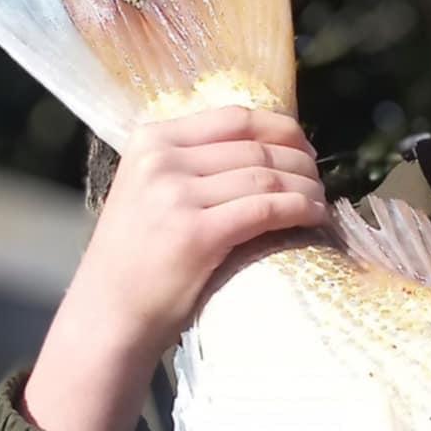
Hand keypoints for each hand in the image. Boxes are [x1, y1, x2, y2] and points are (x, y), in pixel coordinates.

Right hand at [22, 106, 326, 430]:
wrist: (109, 313)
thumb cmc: (136, 261)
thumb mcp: (149, 193)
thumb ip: (189, 168)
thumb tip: (258, 155)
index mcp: (151, 140)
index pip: (233, 117)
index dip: (280, 128)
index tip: (304, 148)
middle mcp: (162, 160)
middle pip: (255, 146)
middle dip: (300, 162)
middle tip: (320, 181)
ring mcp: (178, 195)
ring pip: (266, 175)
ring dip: (306, 187)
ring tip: (321, 202)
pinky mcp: (198, 233)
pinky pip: (266, 209)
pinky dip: (299, 210)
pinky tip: (315, 218)